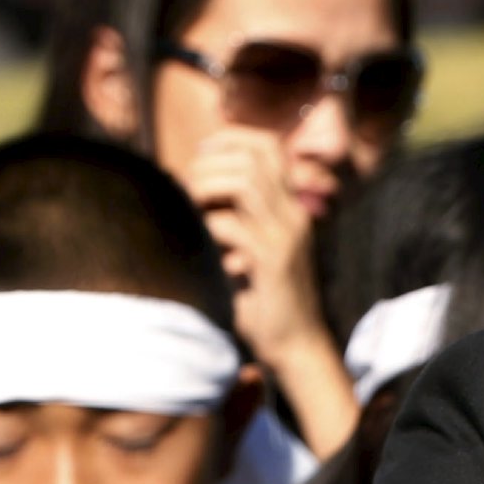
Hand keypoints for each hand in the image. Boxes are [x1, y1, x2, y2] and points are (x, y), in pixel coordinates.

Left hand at [185, 128, 357, 456]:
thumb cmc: (265, 298)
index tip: (201, 153)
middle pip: (254, 156)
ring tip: (191, 205)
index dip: (232, 139)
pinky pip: (231, 224)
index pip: (269, 146)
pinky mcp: (272, 261)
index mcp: (292, 207)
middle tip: (189, 185)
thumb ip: (237, 214)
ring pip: (245, 180)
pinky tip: (203, 244)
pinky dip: (208, 225)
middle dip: (211, 161)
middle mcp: (294, 214)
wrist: (295, 345)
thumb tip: (191, 182)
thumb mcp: (254, 246)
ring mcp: (286, 236)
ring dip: (208, 185)